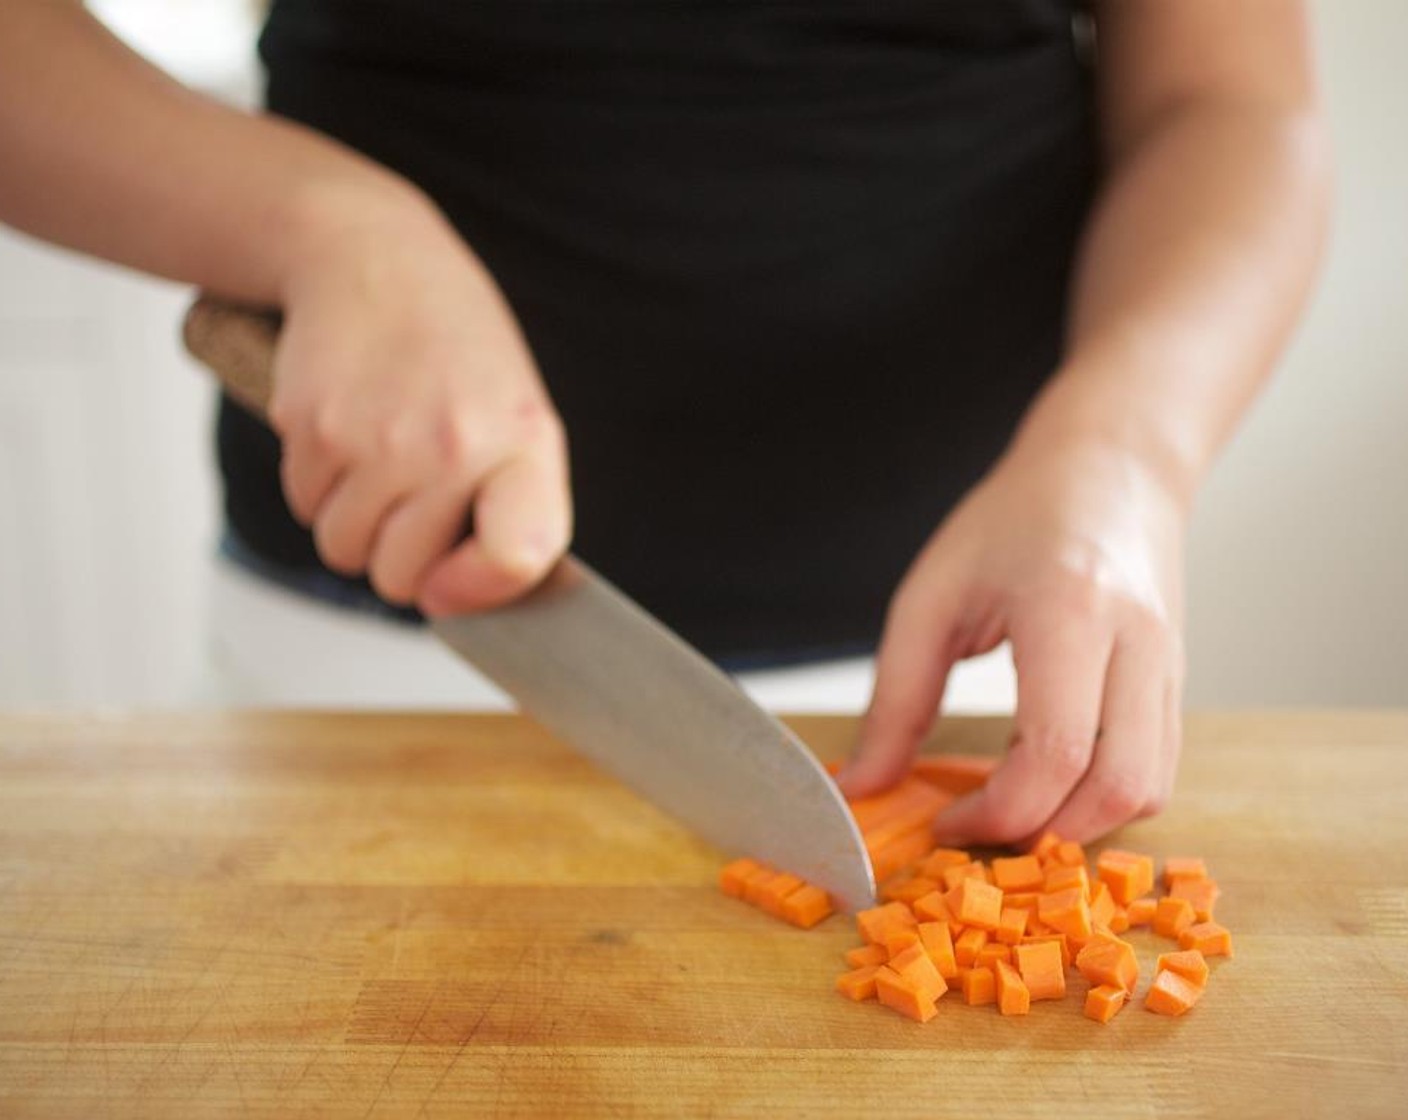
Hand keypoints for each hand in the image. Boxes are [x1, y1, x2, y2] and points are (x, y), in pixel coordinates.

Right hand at [266, 195, 570, 615]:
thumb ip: (515, 509)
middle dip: (399, 557)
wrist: (373, 257)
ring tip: (381, 459)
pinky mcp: (312, 427)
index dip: (479, 592)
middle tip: (411, 500)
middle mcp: (454, 446)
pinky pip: (304, 507)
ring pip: (344, 551)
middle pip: (401, 577)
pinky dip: (318, 485)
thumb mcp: (520, 417)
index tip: (454, 585)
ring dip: (354, 523)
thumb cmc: (457, 348)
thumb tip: (469, 603)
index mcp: (524, 443)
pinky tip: (347, 431)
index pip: (514, 558)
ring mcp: (378, 440)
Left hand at [837, 437, 1185, 844]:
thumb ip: (895, 699)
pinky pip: (1156, 769)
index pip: (1056, 751)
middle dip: (1043, 833)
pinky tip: (1046, 775)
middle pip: (1117, 788)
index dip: (999, 811)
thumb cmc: (1014, 519)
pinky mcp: (1178, 682)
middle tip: (978, 827)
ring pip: (1147, 790)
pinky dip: (1102, 796)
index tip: (946, 823)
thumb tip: (862, 785)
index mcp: (1070, 610)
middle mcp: (1136, 643)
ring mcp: (1169, 665)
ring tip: (1011, 803)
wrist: (1110, 469)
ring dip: (1078, 823)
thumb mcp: (931, 597)